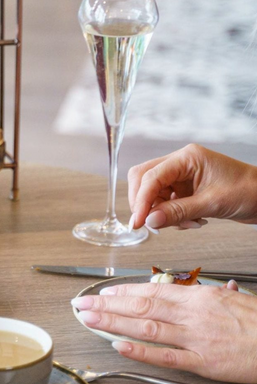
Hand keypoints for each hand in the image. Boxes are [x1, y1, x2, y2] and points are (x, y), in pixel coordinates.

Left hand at [72, 282, 256, 383]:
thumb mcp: (232, 298)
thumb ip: (207, 296)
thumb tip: (195, 290)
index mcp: (198, 297)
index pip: (151, 290)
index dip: (122, 291)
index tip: (102, 292)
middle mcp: (192, 314)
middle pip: (141, 306)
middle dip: (107, 304)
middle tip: (82, 304)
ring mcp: (196, 338)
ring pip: (146, 327)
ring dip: (113, 322)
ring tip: (90, 319)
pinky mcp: (204, 362)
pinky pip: (166, 356)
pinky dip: (141, 351)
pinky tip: (119, 346)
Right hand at [128, 144, 256, 229]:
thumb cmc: (248, 192)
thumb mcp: (212, 204)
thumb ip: (178, 212)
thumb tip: (149, 221)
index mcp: (186, 158)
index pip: (151, 176)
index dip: (141, 200)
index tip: (137, 222)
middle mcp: (180, 163)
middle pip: (144, 180)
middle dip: (145, 204)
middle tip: (149, 225)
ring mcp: (182, 176)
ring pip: (153, 193)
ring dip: (162, 213)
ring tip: (187, 224)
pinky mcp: (185, 189)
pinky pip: (165, 202)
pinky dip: (173, 216)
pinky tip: (193, 221)